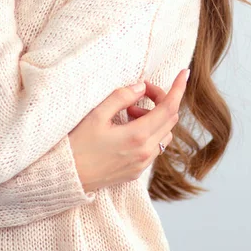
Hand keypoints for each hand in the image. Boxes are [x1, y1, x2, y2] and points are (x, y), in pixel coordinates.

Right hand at [68, 68, 188, 192]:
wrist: (67, 177)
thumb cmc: (78, 144)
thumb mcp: (96, 115)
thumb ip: (121, 98)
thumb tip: (141, 87)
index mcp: (137, 136)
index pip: (168, 108)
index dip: (177, 88)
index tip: (183, 73)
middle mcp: (146, 152)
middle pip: (170, 119)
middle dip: (161, 99)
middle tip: (141, 90)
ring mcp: (143, 164)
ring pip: (164, 134)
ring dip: (155, 117)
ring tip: (129, 112)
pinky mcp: (137, 172)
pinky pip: (155, 147)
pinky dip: (149, 131)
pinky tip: (127, 128)